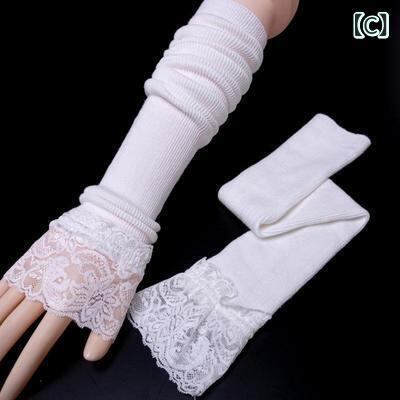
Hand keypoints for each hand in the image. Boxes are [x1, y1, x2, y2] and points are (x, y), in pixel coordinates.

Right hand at [0, 206, 151, 398]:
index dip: (20, 372)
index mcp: (67, 304)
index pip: (38, 346)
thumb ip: (105, 331)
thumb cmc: (120, 260)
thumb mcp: (120, 298)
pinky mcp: (32, 256)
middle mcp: (45, 290)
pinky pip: (5, 282)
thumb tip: (90, 358)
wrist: (113, 221)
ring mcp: (35, 272)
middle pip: (12, 329)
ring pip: (3, 306)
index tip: (7, 393)